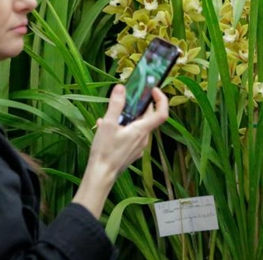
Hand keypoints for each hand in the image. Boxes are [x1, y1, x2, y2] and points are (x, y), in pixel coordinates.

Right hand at [74, 84, 168, 217]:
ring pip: (138, 126)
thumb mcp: (108, 124)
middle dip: (138, 106)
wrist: (101, 176)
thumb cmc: (105, 151)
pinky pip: (131, 135)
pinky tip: (106, 129)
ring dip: (127, 117)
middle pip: (148, 117)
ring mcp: (139, 147)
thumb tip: (121, 87)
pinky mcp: (132, 153)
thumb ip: (116, 105)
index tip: (154, 89)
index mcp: (141, 130)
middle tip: (126, 98)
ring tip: (109, 116)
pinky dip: (122, 128)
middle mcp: (144, 138)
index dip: (161, 99)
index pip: (162, 113)